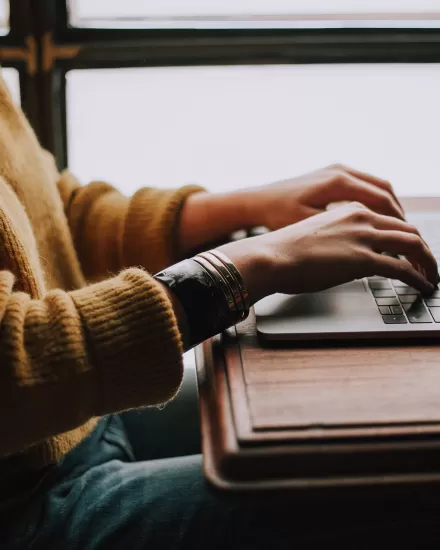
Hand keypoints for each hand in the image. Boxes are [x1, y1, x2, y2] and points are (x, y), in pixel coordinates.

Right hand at [219, 202, 436, 303]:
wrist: (270, 256)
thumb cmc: (284, 250)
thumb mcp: (317, 235)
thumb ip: (340, 239)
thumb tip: (351, 258)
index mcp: (350, 209)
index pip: (390, 220)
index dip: (406, 236)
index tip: (411, 251)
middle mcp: (361, 217)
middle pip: (408, 229)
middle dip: (424, 250)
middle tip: (428, 264)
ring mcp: (364, 236)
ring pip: (412, 245)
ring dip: (427, 262)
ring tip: (431, 277)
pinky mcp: (363, 259)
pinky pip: (403, 268)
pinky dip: (418, 278)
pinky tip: (422, 286)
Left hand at [237, 164, 404, 229]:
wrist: (257, 201)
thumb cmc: (277, 215)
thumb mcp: (310, 225)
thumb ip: (342, 228)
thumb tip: (370, 236)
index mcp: (337, 182)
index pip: (380, 198)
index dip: (396, 218)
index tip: (404, 235)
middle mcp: (339, 170)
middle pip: (383, 188)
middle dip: (396, 211)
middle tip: (404, 233)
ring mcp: (335, 169)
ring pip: (374, 184)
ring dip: (386, 204)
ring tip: (393, 226)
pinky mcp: (330, 174)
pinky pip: (362, 184)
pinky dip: (373, 199)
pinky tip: (373, 216)